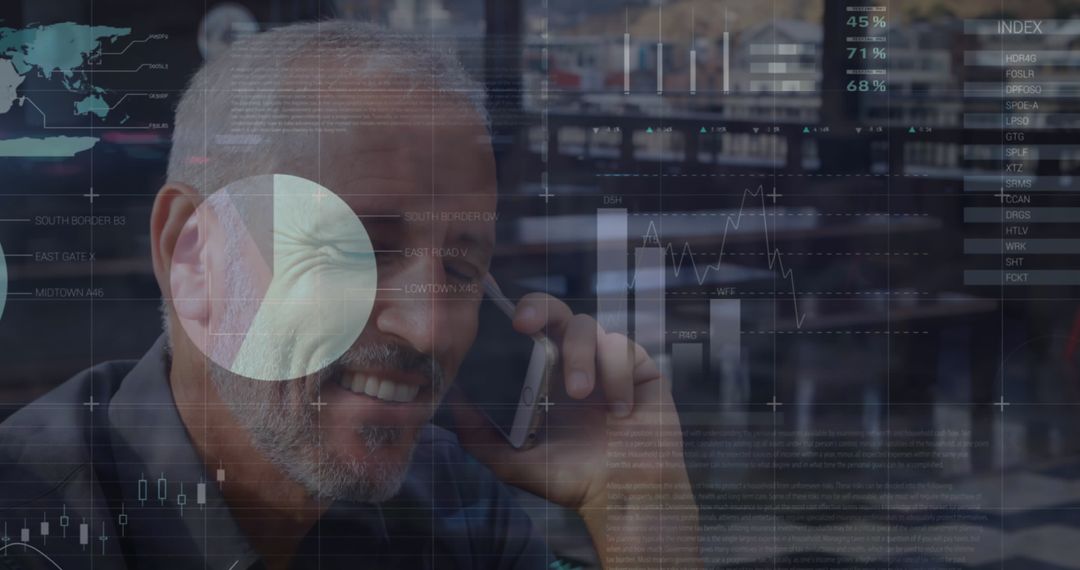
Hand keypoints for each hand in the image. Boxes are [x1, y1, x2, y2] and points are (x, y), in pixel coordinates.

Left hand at [452, 293, 699, 566]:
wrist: (622, 499)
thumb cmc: (571, 480)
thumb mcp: (514, 462)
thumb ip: (479, 436)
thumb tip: (452, 404)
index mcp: (545, 375)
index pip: (529, 331)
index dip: (516, 316)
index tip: (502, 322)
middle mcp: (574, 362)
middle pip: (556, 312)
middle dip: (540, 308)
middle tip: (525, 325)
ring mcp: (606, 363)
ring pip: (589, 327)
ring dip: (579, 355)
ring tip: (579, 392)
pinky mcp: (639, 370)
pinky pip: (625, 350)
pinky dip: (617, 374)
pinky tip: (619, 409)